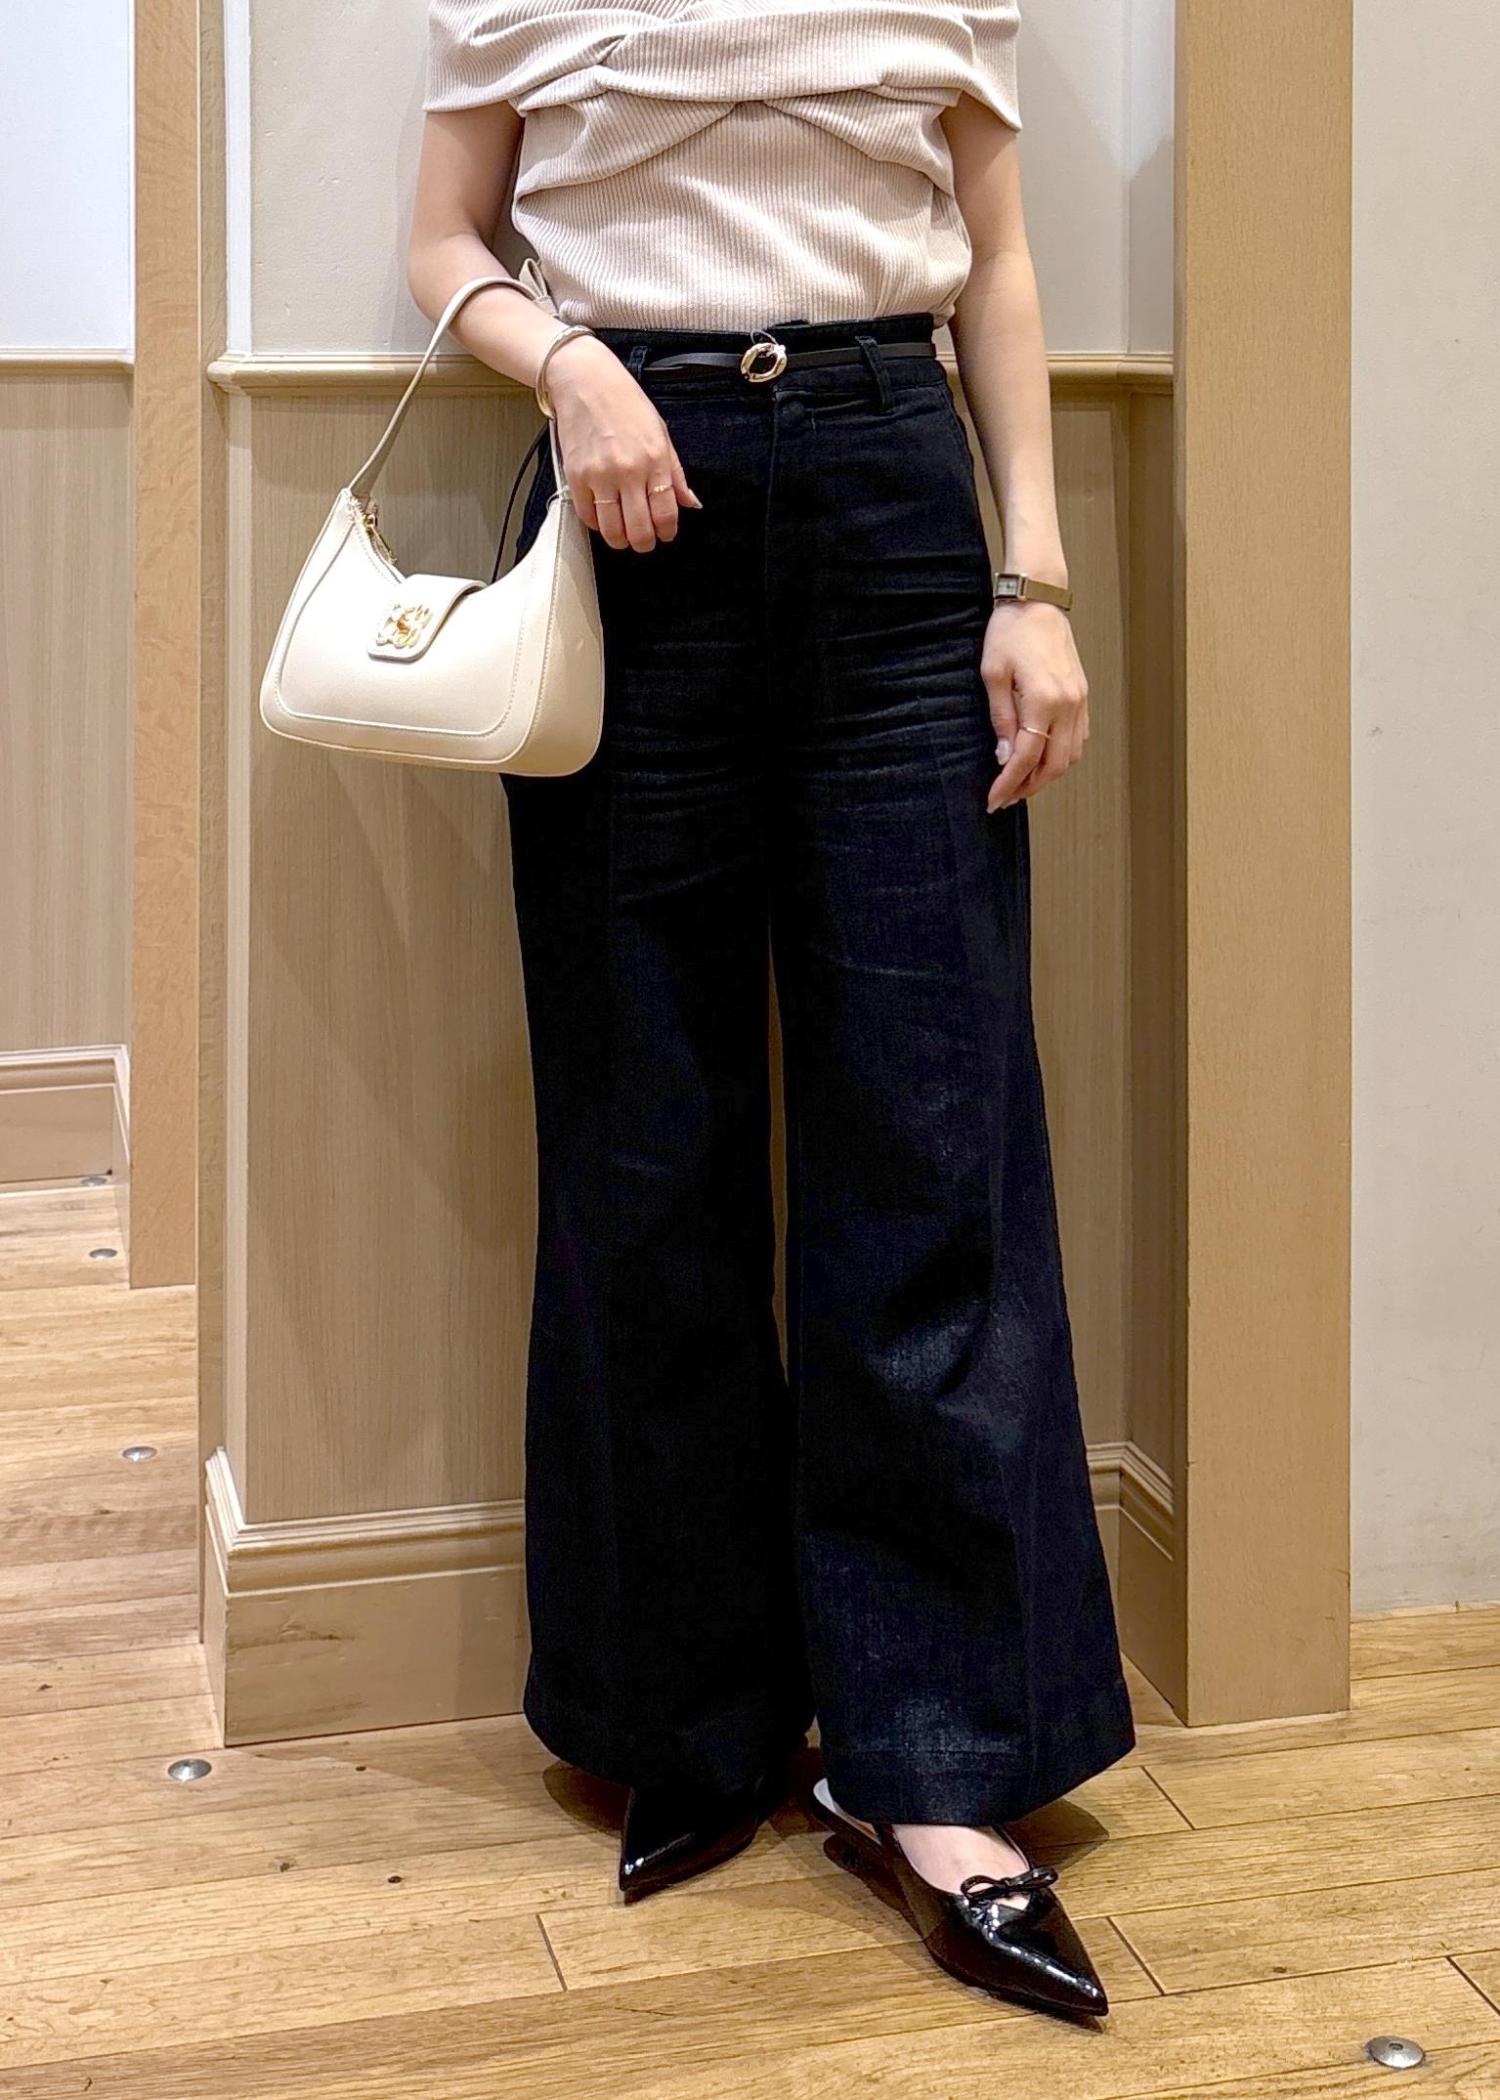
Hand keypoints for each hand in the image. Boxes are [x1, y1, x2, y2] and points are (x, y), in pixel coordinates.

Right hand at [543, 336, 702, 551]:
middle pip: (639, 529)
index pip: (665, 513)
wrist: (585, 381)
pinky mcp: (576, 477)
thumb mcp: (660, 432)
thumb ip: (675, 472)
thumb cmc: (624, 402)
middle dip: (645, 543)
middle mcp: (628, 470)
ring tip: (624, 535)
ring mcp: (600, 475)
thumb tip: (690, 502)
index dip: (667, 531)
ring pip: (612, 530)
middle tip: (645, 540)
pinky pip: (588, 516)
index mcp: (654, 459)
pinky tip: (604, 517)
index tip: (665, 534)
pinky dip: (597, 524)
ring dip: (620, 540)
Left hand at [982, 600, 1089, 811]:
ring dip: (1048, 775)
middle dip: (1030, 787)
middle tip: (1006, 797)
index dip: (1009, 784)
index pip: (1027, 758)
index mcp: (1044, 700)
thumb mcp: (993, 675)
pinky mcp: (1083, 695)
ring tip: (1022, 782)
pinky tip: (1042, 759)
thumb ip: (1001, 719)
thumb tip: (1005, 757)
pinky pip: (1079, 738)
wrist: (1038, 600)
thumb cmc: (1010, 631)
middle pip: (1055, 765)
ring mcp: (1080, 700)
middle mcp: (1069, 704)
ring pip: (1071, 756)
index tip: (994, 800)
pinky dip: (1062, 756)